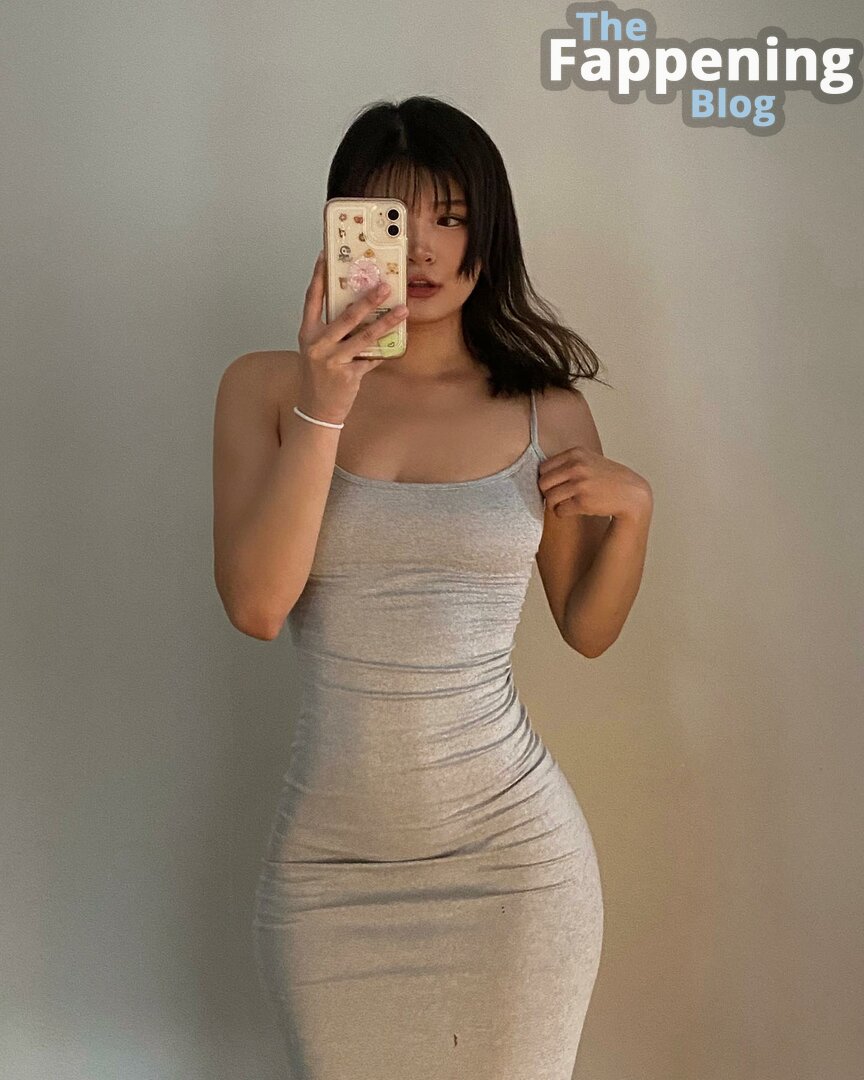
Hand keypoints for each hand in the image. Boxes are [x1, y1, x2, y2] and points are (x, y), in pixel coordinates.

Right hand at [295, 250, 408, 424]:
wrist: (316, 410)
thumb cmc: (319, 376)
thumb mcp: (317, 349)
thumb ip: (331, 329)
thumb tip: (357, 305)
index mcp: (307, 333)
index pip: (312, 298)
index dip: (319, 275)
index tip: (327, 255)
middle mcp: (318, 345)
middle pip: (345, 316)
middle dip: (367, 299)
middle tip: (384, 285)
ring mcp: (333, 361)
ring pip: (364, 337)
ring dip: (386, 322)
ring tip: (402, 310)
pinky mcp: (348, 376)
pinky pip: (372, 359)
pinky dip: (385, 351)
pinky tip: (398, 342)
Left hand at [537, 445, 652, 521]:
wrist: (631, 494)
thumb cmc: (608, 478)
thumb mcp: (589, 460)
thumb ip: (568, 462)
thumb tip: (542, 474)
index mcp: (576, 453)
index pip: (543, 467)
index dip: (546, 479)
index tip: (554, 486)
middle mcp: (576, 466)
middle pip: (543, 483)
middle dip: (547, 492)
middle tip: (556, 497)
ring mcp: (580, 484)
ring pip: (549, 497)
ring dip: (553, 504)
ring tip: (563, 504)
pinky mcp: (583, 502)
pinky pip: (559, 510)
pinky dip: (561, 513)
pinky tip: (571, 510)